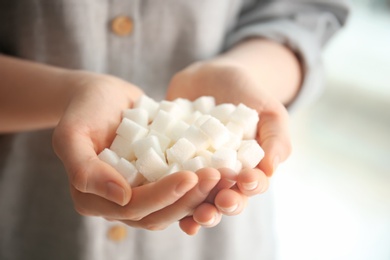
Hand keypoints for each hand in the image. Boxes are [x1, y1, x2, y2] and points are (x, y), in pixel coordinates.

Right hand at [52, 71, 220, 229]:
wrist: (102, 95)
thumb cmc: (84, 110)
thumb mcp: (71, 134)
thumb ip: (84, 170)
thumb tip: (122, 197)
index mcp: (94, 199)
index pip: (134, 207)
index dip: (163, 196)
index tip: (190, 177)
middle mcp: (119, 203)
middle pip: (159, 213)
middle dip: (189, 198)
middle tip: (216, 176)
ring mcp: (141, 191)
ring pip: (174, 205)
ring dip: (200, 194)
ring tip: (224, 174)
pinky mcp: (157, 179)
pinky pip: (181, 188)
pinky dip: (200, 183)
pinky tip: (221, 168)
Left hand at [167, 60, 290, 233]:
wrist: (210, 76)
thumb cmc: (246, 93)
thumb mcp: (269, 111)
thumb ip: (276, 139)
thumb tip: (271, 170)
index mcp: (248, 169)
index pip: (252, 185)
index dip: (251, 186)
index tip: (247, 180)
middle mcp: (221, 176)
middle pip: (224, 198)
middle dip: (224, 204)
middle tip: (222, 202)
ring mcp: (195, 172)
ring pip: (196, 198)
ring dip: (197, 209)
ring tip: (196, 215)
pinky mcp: (170, 164)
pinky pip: (168, 181)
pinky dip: (166, 192)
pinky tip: (164, 198)